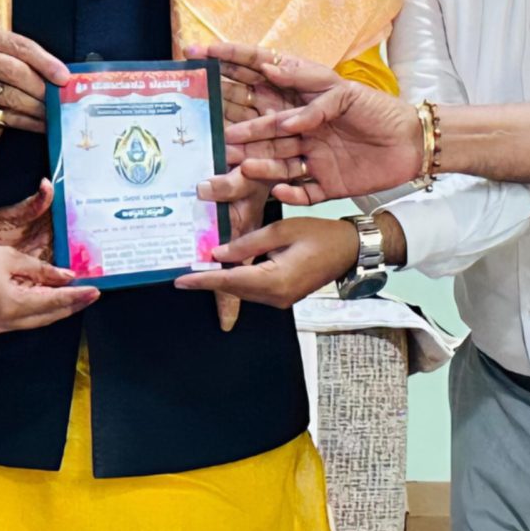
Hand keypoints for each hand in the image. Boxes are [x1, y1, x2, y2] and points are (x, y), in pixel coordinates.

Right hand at [0, 29, 69, 138]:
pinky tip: (42, 124)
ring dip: (41, 109)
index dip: (47, 63)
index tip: (64, 78)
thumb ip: (26, 60)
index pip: (22, 48)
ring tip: (56, 113)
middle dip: (44, 89)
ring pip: (16, 99)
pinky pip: (10, 118)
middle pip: (19, 74)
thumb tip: (62, 78)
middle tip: (61, 99)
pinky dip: (31, 123)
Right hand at [0, 241, 97, 335]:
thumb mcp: (10, 258)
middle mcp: (4, 322)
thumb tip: (66, 277)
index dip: (77, 296)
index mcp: (12, 304)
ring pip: (33, 321)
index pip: (54, 302)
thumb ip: (42, 270)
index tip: (95, 290)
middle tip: (89, 295)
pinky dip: (33, 310)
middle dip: (70, 306)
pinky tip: (42, 298)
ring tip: (72, 296)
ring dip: (53, 309)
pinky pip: (18, 321)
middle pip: (47, 317)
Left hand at [179, 217, 360, 308]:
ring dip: (222, 282)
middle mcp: (276, 297)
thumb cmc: (321, 235)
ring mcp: (281, 300)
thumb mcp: (282, 230)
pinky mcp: (284, 297)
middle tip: (183, 273)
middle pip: (234, 289)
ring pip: (243, 292)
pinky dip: (238, 281)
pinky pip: (254, 291)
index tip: (180, 280)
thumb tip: (217, 253)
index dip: (203, 280)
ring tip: (198, 271)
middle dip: (208, 281)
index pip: (230, 280)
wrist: (349, 250)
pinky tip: (225, 271)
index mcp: (275, 280)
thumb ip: (248, 242)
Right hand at [191, 42, 418, 204]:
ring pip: (275, 162)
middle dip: (239, 131)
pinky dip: (290, 192)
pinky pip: (301, 191)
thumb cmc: (381, 111)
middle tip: (217, 136)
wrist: (414, 145)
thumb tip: (272, 72)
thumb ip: (309, 85)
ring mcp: (309, 156)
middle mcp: (299, 127)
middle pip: (261, 128)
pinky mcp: (323, 184)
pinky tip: (281, 190)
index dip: (229, 62)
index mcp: (300, 98)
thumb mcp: (346, 90)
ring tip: (241, 166)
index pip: (259, 76)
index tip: (198, 53)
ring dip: (258, 165)